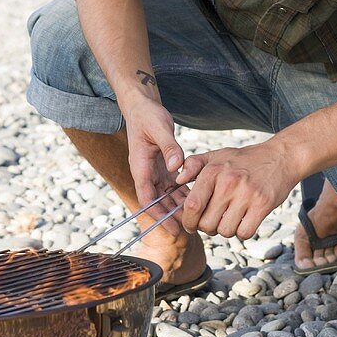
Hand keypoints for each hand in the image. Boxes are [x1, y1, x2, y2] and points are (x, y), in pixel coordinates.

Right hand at [121, 95, 187, 234]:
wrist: (143, 105)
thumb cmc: (148, 115)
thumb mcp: (159, 128)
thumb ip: (169, 147)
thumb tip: (177, 166)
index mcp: (140, 166)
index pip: (147, 197)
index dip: (158, 214)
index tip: (171, 227)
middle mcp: (146, 171)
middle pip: (157, 201)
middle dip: (170, 216)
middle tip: (187, 231)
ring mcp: (154, 169)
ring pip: (166, 195)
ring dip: (177, 207)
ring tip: (193, 220)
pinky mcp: (162, 165)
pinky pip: (172, 184)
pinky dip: (182, 193)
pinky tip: (196, 200)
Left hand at [175, 141, 298, 238]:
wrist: (280, 157)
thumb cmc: (243, 160)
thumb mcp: (216, 155)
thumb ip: (192, 165)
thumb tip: (176, 180)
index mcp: (213, 171)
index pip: (192, 206)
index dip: (188, 221)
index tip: (191, 225)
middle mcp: (228, 182)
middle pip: (207, 223)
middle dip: (207, 228)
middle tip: (213, 222)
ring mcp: (247, 194)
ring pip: (225, 231)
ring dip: (225, 230)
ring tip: (229, 219)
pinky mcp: (263, 204)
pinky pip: (244, 233)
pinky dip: (242, 232)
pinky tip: (244, 221)